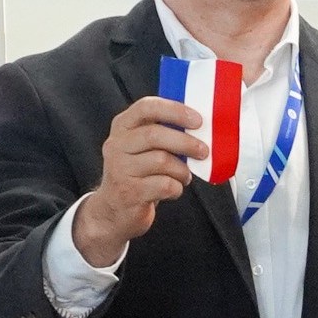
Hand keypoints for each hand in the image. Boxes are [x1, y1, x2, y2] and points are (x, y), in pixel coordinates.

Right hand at [73, 93, 210, 263]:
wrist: (114, 210)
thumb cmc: (137, 174)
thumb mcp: (142, 147)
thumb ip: (163, 132)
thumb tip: (199, 126)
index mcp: (122, 126)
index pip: (146, 107)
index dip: (175, 111)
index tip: (197, 120)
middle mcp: (117, 145)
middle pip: (155, 135)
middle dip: (186, 142)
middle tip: (203, 151)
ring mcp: (120, 169)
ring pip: (163, 161)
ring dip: (182, 170)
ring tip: (184, 176)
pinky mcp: (130, 192)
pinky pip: (165, 185)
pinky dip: (177, 188)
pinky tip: (173, 189)